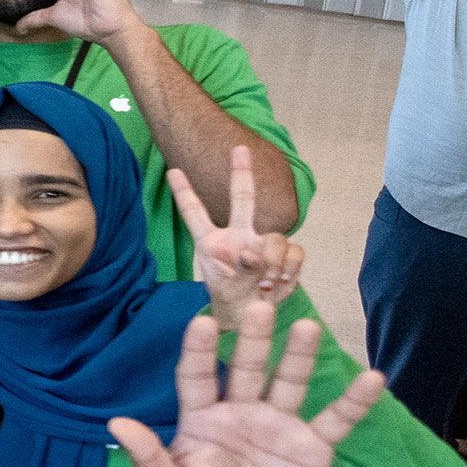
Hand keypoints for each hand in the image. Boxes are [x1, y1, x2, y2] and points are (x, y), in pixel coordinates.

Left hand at [114, 303, 382, 466]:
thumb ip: (148, 457)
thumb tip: (116, 424)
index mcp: (203, 419)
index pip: (198, 377)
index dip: (200, 351)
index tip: (201, 322)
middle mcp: (241, 413)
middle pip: (249, 369)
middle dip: (253, 340)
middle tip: (259, 305)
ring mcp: (278, 426)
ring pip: (290, 383)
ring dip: (298, 357)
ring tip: (306, 327)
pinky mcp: (312, 447)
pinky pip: (336, 420)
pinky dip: (354, 401)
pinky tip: (371, 378)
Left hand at [173, 145, 305, 305]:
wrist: (251, 318)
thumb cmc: (231, 302)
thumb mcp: (226, 291)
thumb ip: (238, 272)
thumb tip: (251, 252)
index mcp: (211, 243)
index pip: (195, 214)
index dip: (184, 192)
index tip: (171, 170)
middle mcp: (238, 236)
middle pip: (242, 199)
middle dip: (241, 172)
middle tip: (239, 148)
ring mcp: (262, 243)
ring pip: (276, 238)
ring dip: (273, 263)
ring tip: (263, 286)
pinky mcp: (286, 254)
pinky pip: (295, 252)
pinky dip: (290, 269)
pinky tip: (280, 283)